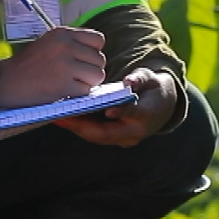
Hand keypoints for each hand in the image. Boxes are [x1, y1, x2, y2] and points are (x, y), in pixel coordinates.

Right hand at [0, 27, 105, 107]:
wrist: (3, 82)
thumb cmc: (28, 66)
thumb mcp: (49, 44)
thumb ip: (73, 44)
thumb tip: (99, 55)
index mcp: (62, 33)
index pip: (98, 40)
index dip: (93, 53)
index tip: (81, 61)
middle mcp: (65, 46)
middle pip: (100, 60)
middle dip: (90, 70)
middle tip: (73, 76)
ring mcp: (64, 65)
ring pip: (97, 75)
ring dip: (87, 83)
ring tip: (69, 83)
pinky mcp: (63, 85)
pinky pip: (86, 91)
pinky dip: (77, 95)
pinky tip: (62, 91)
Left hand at [56, 68, 178, 146]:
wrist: (161, 108)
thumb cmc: (153, 89)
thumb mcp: (151, 79)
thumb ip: (140, 79)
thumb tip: (129, 81)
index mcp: (147, 116)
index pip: (133, 115)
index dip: (121, 113)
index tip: (108, 110)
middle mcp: (135, 132)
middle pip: (107, 133)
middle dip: (83, 126)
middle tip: (63, 116)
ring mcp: (124, 139)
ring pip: (97, 136)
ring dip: (76, 128)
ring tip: (57, 117)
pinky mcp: (114, 139)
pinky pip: (95, 135)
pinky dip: (79, 127)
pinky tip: (64, 118)